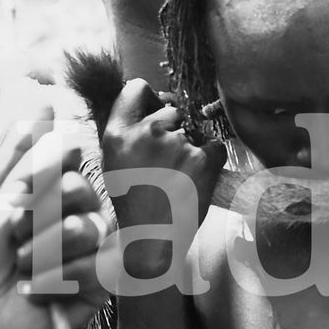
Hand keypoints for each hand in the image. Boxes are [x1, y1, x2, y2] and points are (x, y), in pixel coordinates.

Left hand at [0, 111, 115, 328]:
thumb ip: (19, 154)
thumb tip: (46, 105)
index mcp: (57, 188)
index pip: (66, 159)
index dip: (35, 178)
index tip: (10, 201)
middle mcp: (83, 210)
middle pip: (77, 189)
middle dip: (34, 218)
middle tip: (13, 240)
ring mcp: (98, 244)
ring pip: (83, 228)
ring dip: (40, 252)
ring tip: (22, 269)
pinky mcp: (105, 279)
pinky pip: (94, 264)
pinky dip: (55, 279)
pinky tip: (35, 291)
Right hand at [101, 79, 225, 272]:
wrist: (153, 239)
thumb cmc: (135, 202)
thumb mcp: (114, 162)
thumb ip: (127, 131)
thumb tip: (153, 103)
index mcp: (117, 133)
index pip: (136, 88)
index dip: (150, 98)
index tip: (156, 111)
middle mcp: (145, 133)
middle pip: (171, 109)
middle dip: (175, 129)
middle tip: (169, 161)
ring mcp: (176, 143)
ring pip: (194, 129)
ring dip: (191, 146)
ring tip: (178, 177)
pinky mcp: (203, 158)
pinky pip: (214, 145)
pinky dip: (210, 160)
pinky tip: (195, 180)